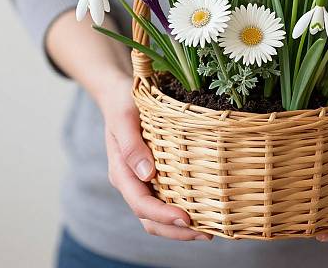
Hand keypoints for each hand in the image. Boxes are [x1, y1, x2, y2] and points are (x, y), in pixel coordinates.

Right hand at [101, 74, 211, 240]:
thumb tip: (147, 174)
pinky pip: (165, 197)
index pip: (141, 204)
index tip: (186, 219)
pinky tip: (202, 209)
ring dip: (179, 227)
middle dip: (176, 231)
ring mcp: (141, 179)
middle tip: (207, 234)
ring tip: (209, 230)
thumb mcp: (124, 118)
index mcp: (121, 172)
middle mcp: (132, 180)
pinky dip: (181, 208)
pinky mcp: (153, 173)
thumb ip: (131, 146)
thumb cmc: (122, 102)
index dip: (163, 216)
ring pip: (157, 214)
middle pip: (150, 218)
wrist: (118, 93)